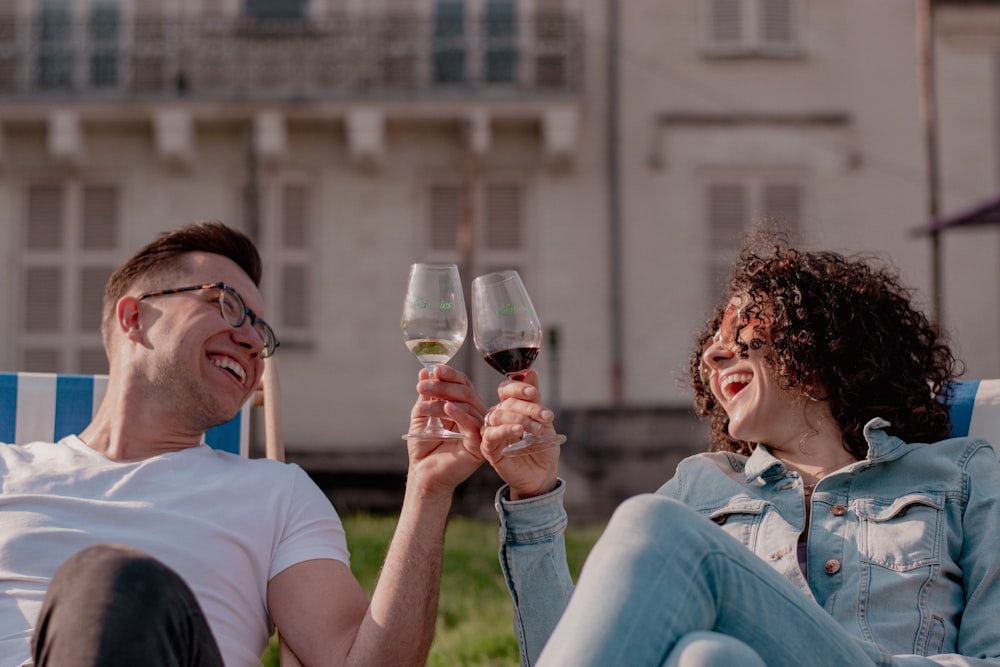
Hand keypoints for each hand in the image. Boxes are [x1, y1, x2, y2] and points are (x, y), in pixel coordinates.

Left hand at [406, 365, 487, 496]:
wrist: (422, 474)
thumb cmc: (423, 448)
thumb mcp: (422, 415)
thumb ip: (426, 395)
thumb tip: (425, 371)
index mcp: (464, 408)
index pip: (463, 385)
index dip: (450, 375)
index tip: (435, 369)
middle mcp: (474, 417)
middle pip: (466, 392)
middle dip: (443, 386)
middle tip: (422, 386)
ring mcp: (479, 431)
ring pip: (467, 405)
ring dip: (443, 400)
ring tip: (422, 407)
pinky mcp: (479, 445)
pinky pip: (473, 425)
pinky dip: (460, 414)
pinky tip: (446, 408)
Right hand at [480, 369, 559, 499]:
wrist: (543, 474)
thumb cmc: (542, 448)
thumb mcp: (542, 420)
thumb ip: (534, 398)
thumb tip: (530, 372)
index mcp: (509, 408)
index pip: (505, 389)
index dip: (518, 388)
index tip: (533, 393)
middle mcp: (498, 418)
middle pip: (506, 403)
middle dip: (528, 407)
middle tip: (546, 416)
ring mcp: (492, 433)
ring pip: (498, 416)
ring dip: (520, 418)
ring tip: (536, 428)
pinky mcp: (489, 449)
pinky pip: (491, 435)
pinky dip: (505, 430)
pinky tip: (518, 431)